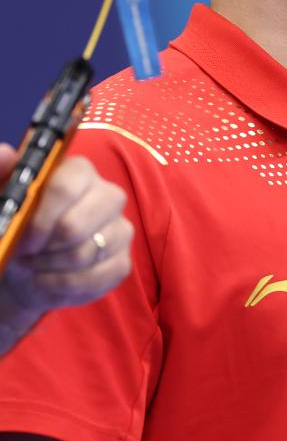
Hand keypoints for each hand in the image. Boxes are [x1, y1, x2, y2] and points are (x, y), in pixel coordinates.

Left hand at [0, 142, 133, 349]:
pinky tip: (49, 281)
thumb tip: (5, 153)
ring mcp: (121, 230)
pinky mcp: (122, 262)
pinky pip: (95, 280)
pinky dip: (63, 286)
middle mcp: (109, 196)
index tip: (22, 238)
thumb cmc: (19, 224)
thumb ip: (3, 172)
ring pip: (85, 255)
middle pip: (76, 225)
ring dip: (49, 268)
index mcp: (80, 172)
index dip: (39, 218)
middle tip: (26, 255)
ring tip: (33, 267)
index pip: (66, 187)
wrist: (28, 264)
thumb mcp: (6, 197)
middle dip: (44, 248)